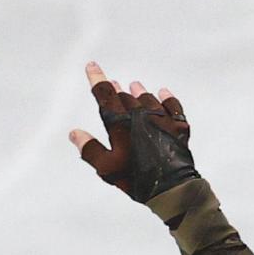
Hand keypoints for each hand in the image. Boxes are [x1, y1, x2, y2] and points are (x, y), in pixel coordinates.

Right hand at [67, 61, 199, 200]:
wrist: (172, 188)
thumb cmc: (136, 179)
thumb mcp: (106, 167)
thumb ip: (89, 149)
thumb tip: (75, 133)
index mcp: (120, 123)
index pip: (105, 94)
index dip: (97, 78)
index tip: (93, 66)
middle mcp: (140, 116)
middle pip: (125, 96)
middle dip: (116, 89)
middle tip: (112, 84)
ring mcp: (161, 120)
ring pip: (148, 99)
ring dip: (139, 92)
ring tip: (134, 86)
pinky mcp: (178, 128)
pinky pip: (174, 107)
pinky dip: (168, 99)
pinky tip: (163, 93)